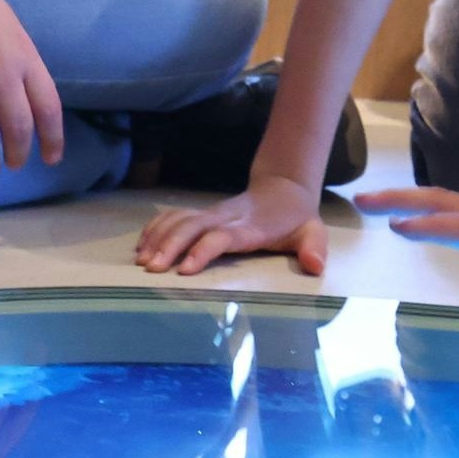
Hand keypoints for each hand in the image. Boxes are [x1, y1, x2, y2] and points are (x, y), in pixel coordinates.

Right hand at [0, 0, 66, 175]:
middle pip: (17, 125)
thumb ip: (19, 60)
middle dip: (17, 152)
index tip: (51, 158)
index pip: (48, 106)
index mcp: (25, 56)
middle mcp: (1, 71)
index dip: (52, 137)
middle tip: (12, 166)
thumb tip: (25, 94)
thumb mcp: (9, 26)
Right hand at [136, 179, 331, 275]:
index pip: (221, 237)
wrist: (284, 188)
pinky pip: (174, 216)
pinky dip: (156, 228)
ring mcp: (212, 214)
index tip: (184, 270)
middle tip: (151, 269)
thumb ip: (314, 248)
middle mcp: (226, 218)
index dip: (202, 251)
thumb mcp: (313, 232)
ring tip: (142, 261)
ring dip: (158, 238)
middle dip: (169, 246)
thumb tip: (316, 266)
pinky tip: (142, 244)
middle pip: (191, 227)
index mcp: (249, 227)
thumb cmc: (296, 218)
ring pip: (179, 220)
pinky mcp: (203, 213)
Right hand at [354, 185, 458, 294]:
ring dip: (406, 202)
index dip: (435, 226)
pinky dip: (421, 209)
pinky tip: (399, 215)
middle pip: (444, 203)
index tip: (399, 226)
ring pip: (443, 204)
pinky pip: (450, 213)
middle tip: (361, 200)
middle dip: (403, 200)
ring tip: (369, 203)